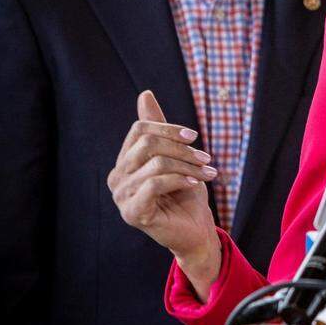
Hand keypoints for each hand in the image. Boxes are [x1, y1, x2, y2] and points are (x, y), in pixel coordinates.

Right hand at [108, 91, 220, 296]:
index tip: (194, 137)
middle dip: (182, 147)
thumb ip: (160, 130)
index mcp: (124, 163)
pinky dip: (181, 179)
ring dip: (188, 165)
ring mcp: (121, 197)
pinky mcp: (133, 212)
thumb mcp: (176, 156)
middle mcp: (117, 178)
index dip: (169, 128)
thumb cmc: (186, 194)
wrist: (195, 230)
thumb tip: (145, 94)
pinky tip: (195, 184)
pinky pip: (156, 183)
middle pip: (147, 142)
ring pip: (156, 162)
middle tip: (206, 158)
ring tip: (208, 173)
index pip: (140, 129)